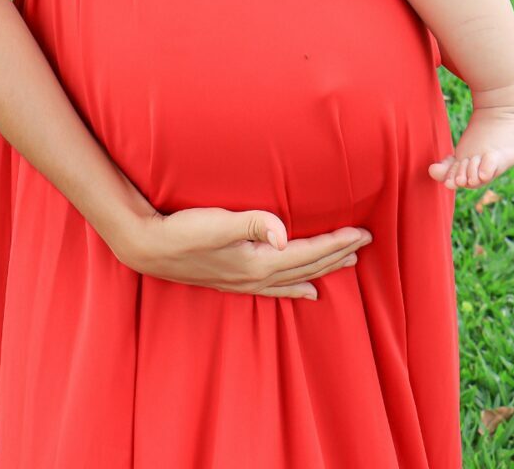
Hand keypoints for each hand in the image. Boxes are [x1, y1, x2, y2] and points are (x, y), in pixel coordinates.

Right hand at [114, 204, 370, 300]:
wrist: (149, 246)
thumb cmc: (183, 230)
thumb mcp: (218, 221)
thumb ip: (252, 224)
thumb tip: (284, 233)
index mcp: (258, 262)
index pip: (308, 253)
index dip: (336, 242)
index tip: (362, 233)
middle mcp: (257, 276)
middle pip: (308, 267)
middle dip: (337, 255)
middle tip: (365, 243)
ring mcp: (245, 281)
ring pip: (295, 278)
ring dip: (322, 270)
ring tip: (347, 264)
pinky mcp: (233, 279)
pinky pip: (276, 288)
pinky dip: (295, 288)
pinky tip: (305, 291)